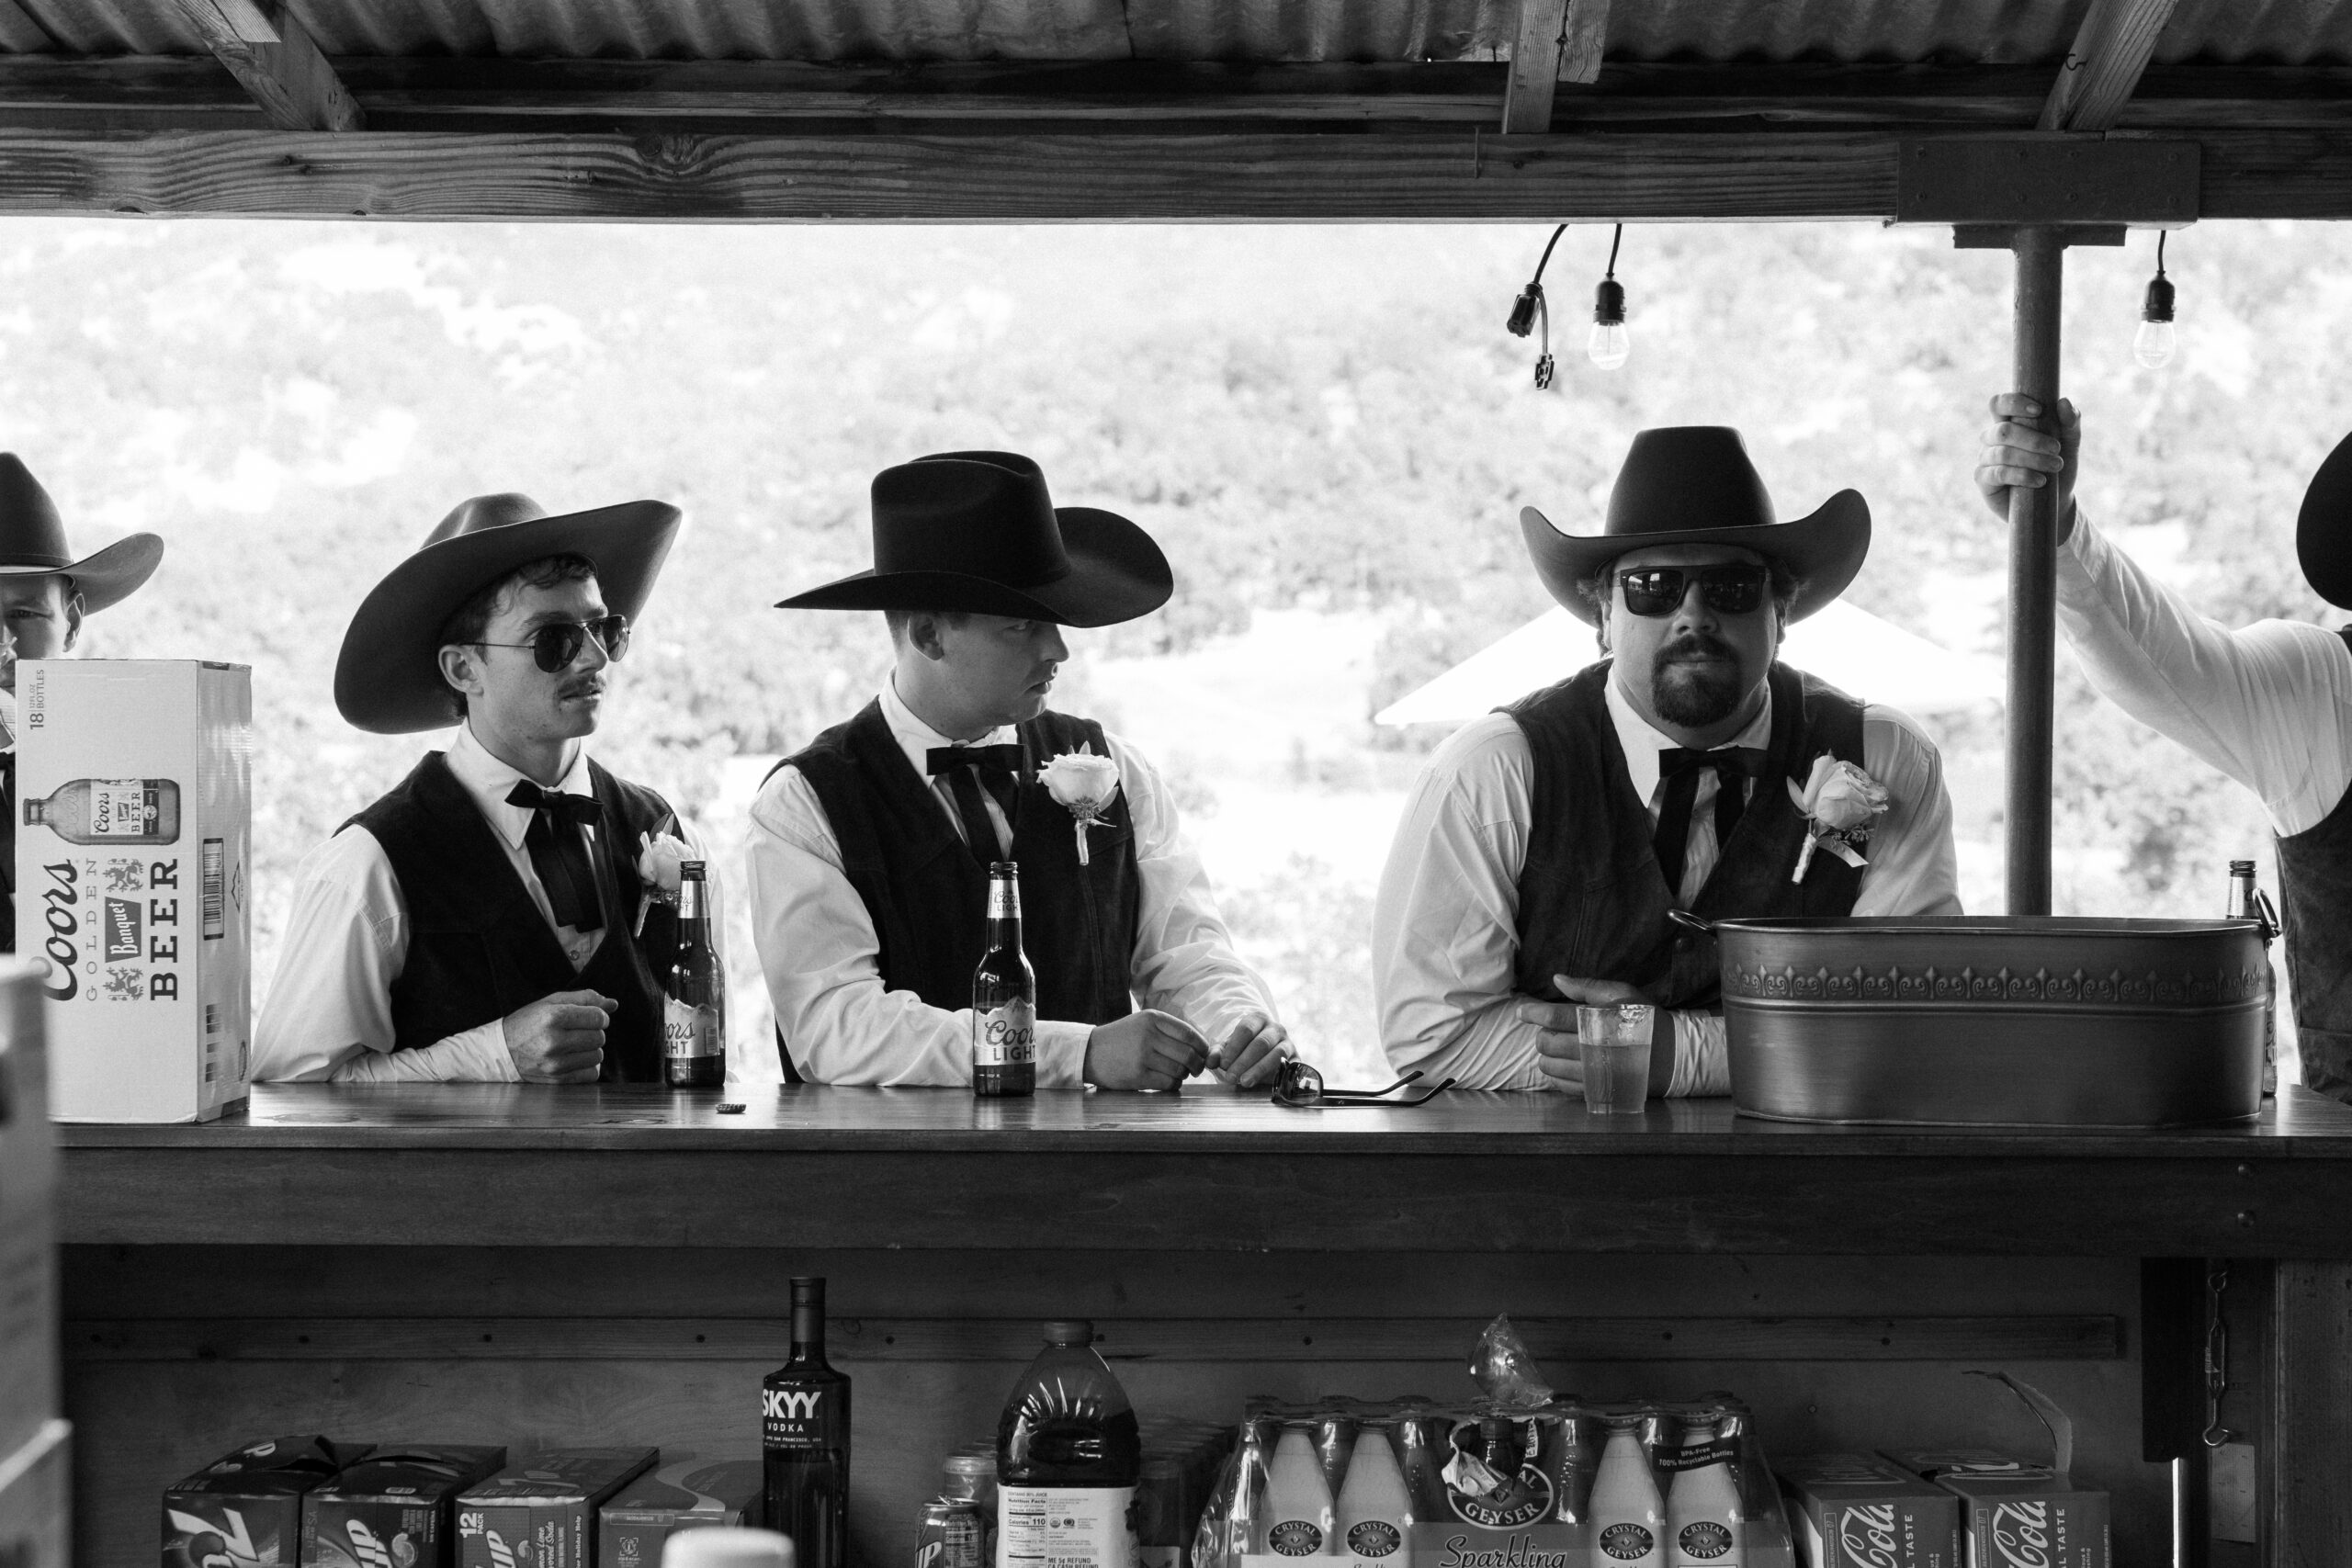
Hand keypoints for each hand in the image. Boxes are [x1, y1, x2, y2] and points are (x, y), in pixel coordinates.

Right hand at [503, 989, 615, 1083]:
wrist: (501, 1051)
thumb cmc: (529, 1023)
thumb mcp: (552, 1003)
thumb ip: (584, 999)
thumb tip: (613, 1004)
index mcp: (553, 1017)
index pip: (598, 1018)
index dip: (600, 1016)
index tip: (592, 1017)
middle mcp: (554, 1041)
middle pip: (599, 1037)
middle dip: (594, 1032)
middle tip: (578, 1032)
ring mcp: (555, 1063)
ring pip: (598, 1056)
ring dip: (591, 1050)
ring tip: (574, 1046)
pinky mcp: (557, 1080)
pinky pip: (591, 1074)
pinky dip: (588, 1067)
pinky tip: (574, 1059)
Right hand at [1084, 1009, 1209, 1090]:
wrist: (1089, 1052)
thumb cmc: (1120, 1039)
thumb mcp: (1141, 1023)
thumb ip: (1168, 1030)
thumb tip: (1199, 1046)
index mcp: (1152, 1019)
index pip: (1189, 1034)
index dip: (1202, 1047)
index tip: (1204, 1054)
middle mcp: (1148, 1035)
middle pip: (1188, 1053)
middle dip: (1197, 1064)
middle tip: (1196, 1069)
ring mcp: (1142, 1056)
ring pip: (1179, 1070)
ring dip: (1184, 1075)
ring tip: (1179, 1074)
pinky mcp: (1137, 1076)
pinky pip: (1168, 1083)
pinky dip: (1174, 1085)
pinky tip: (1168, 1082)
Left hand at [1208, 1012, 1292, 1087]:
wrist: (1264, 1054)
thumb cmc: (1243, 1049)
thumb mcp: (1228, 1048)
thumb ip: (1217, 1053)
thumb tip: (1210, 1061)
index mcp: (1258, 1019)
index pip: (1246, 1030)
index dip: (1234, 1048)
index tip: (1223, 1064)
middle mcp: (1276, 1028)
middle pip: (1261, 1043)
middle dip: (1244, 1061)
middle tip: (1230, 1077)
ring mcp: (1288, 1043)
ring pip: (1276, 1054)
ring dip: (1259, 1069)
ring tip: (1244, 1082)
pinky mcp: (1296, 1059)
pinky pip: (1291, 1066)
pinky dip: (1280, 1075)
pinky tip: (1267, 1084)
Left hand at [1522, 974, 1672, 1095]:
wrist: (1674, 1056)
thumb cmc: (1645, 1020)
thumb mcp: (1622, 994)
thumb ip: (1587, 988)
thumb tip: (1556, 979)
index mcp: (1597, 1022)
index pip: (1553, 1017)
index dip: (1533, 1013)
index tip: (1523, 1012)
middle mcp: (1592, 1049)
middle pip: (1547, 1043)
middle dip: (1542, 1035)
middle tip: (1550, 1030)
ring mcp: (1593, 1073)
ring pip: (1550, 1067)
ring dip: (1547, 1056)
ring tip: (1558, 1047)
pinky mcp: (1596, 1090)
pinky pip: (1562, 1086)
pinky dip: (1556, 1075)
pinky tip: (1565, 1064)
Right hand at [1977, 393, 2080, 539]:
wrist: (2054, 502)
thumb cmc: (2058, 468)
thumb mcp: (2070, 444)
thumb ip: (2070, 422)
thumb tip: (2063, 402)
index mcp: (2009, 423)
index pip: (1999, 404)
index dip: (2014, 403)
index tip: (2039, 410)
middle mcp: (1992, 439)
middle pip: (2003, 430)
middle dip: (2033, 439)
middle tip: (2057, 449)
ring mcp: (1985, 459)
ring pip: (2002, 453)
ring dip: (2032, 459)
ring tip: (2055, 466)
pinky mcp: (1983, 480)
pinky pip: (1999, 473)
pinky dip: (2022, 475)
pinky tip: (2039, 481)